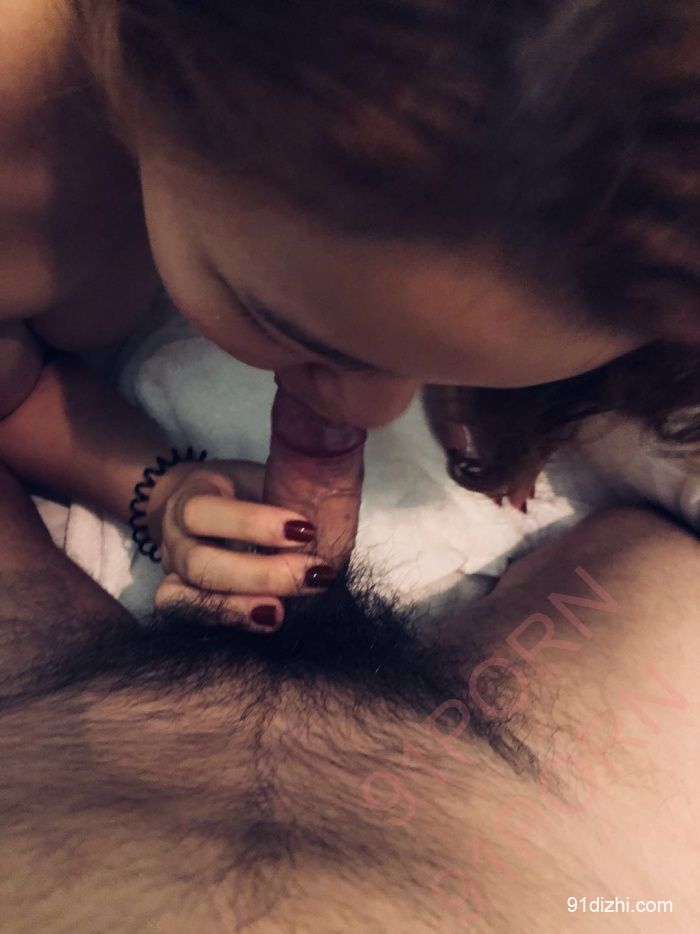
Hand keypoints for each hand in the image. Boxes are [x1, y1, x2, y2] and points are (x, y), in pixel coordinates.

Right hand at [144, 460, 335, 630]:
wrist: (200, 500)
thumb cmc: (242, 491)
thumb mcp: (259, 479)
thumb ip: (282, 498)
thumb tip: (327, 523)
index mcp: (190, 496)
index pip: (204, 511)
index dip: (253, 523)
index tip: (305, 530)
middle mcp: (173, 538)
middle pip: (200, 563)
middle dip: (260, 574)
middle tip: (311, 576)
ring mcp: (171, 572)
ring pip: (187, 597)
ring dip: (238, 608)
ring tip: (280, 615)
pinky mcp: (177, 597)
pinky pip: (186, 616)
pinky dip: (223, 621)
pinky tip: (263, 623)